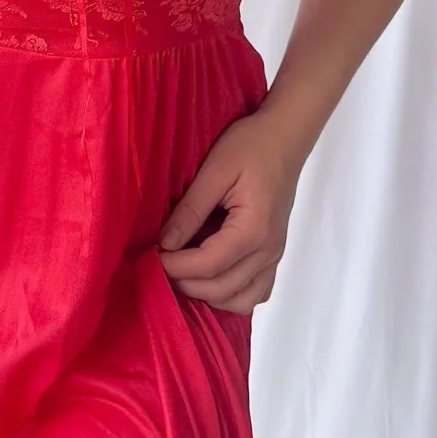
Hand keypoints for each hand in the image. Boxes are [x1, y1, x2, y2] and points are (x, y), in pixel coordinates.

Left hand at [156, 106, 303, 312]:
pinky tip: (210, 276)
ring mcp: (274, 256)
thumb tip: (165, 243)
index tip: (151, 256)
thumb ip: (191, 209)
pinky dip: (232, 294)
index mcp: (254, 229)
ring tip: (184, 272)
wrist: (285, 138)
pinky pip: (256, 292)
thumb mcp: (215, 169)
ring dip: (209, 294)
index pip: (209, 265)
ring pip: (242, 300)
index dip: (176, 267)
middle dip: (186, 283)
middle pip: (223, 289)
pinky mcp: (273, 254)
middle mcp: (268, 250)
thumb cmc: (251, 146)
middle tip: (161, 264)